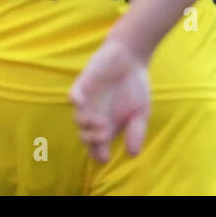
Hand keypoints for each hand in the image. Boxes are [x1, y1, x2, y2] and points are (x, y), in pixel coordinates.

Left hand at [69, 39, 150, 162]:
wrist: (131, 59)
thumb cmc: (135, 87)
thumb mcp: (141, 112)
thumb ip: (137, 131)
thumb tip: (132, 155)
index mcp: (109, 126)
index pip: (97, 147)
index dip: (98, 154)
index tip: (105, 157)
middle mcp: (95, 116)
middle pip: (84, 136)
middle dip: (92, 141)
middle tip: (105, 136)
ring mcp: (88, 101)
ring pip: (78, 118)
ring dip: (87, 124)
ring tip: (102, 122)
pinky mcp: (83, 84)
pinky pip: (74, 94)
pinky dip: (76, 99)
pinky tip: (81, 102)